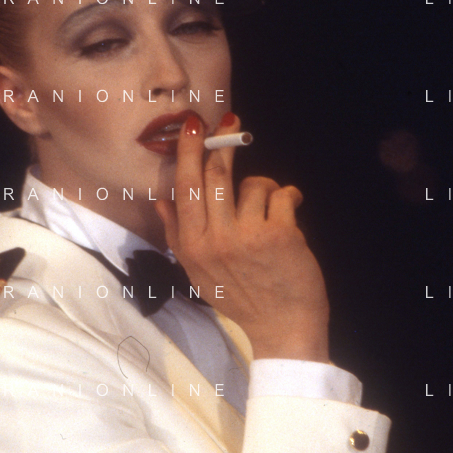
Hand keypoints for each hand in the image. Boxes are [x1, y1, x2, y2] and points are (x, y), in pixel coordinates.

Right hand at [154, 112, 329, 360]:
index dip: (189, 152)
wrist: (282, 329)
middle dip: (222, 144)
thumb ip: (178, 237)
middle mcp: (216, 240)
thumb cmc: (242, 300)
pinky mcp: (281, 235)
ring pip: (254, 184)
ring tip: (271, 205)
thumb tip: (161, 201)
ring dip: (265, 187)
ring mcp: (248, 237)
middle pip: (215, 177)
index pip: (186, 189)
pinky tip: (291, 211)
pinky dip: (289, 197)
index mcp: (193, 247)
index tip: (193, 125)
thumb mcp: (198, 274)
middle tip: (230, 123)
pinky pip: (282, 195)